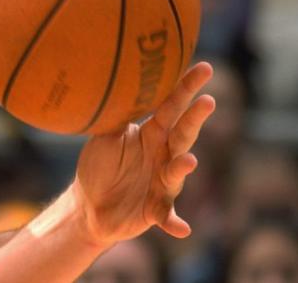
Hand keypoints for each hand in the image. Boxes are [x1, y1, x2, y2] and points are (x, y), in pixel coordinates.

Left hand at [73, 62, 216, 244]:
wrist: (90, 204)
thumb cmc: (100, 164)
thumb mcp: (105, 136)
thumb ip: (115, 114)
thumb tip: (116, 82)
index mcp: (152, 133)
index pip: (171, 106)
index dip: (186, 88)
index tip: (205, 67)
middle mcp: (163, 156)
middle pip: (182, 134)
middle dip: (195, 119)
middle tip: (208, 101)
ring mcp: (163, 183)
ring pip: (176, 173)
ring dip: (182, 168)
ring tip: (189, 161)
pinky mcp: (156, 210)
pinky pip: (167, 216)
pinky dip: (175, 223)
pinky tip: (183, 229)